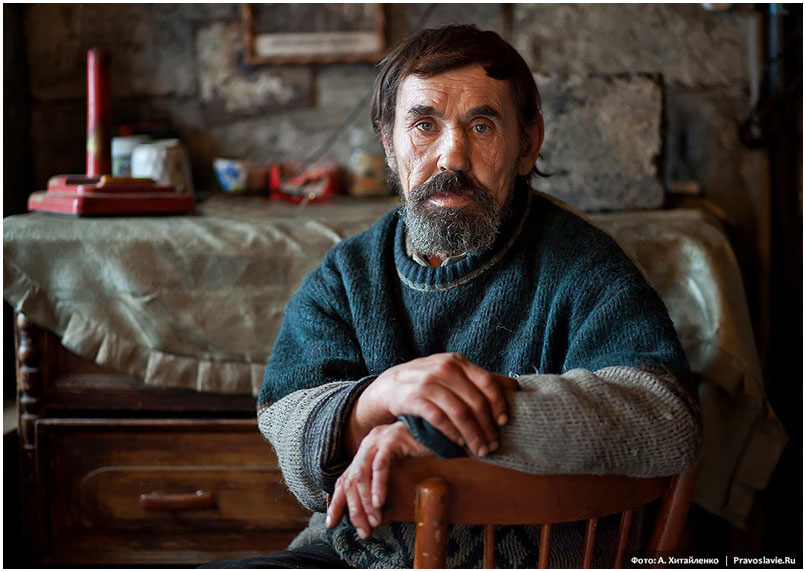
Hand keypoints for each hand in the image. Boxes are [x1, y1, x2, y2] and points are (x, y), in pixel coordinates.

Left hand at [327, 421, 429, 538]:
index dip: (337, 502)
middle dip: (354, 509)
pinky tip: (380, 503)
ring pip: (362, 474)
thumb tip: (373, 516)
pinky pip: (380, 465)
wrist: (443, 432)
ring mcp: (380, 439)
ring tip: (375, 522)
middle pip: (351, 480)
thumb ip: (384, 485)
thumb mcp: (400, 472)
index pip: (345, 479)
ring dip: (366, 502)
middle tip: (364, 531)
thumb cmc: (426, 454)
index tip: (332, 524)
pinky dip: (378, 486)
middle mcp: (369, 443)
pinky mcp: (393, 438)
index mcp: (367, 451)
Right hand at [349, 353, 518, 457]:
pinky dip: (452, 433)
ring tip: (479, 449)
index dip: (499, 404)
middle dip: (487, 427)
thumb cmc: (427, 382)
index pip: (487, 382)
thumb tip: (514, 387)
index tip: (504, 423)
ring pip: (459, 412)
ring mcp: (428, 382)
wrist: (389, 385)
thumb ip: (476, 379)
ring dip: (472, 435)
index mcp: (458, 361)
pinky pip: (439, 418)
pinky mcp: (414, 398)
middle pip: (475, 401)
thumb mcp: (451, 373)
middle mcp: (445, 368)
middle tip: (493, 445)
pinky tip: (459, 442)